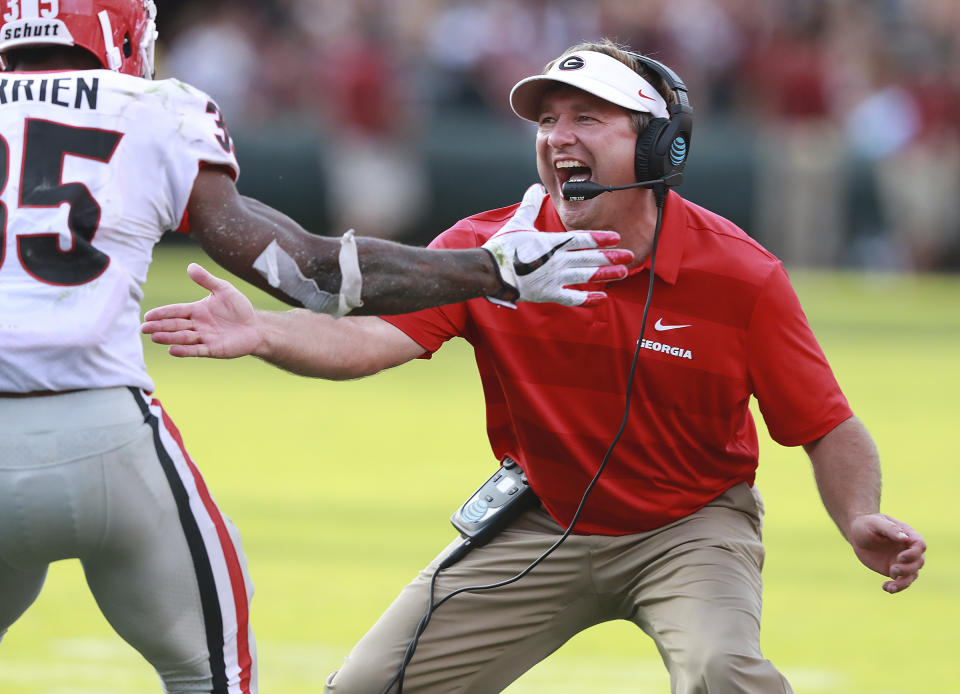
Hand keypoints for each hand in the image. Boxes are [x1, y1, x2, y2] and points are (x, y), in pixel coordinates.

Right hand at [141, 263, 260, 358]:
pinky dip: (185, 351)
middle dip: (160, 326)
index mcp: (196, 310)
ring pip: (183, 338)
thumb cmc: (239, 307)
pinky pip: (197, 350)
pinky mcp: (213, 349)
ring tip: (155, 337)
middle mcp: (197, 325)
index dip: (162, 313)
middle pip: (175, 325)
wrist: (255, 326)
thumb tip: (190, 266)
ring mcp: (204, 338)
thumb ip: (207, 280)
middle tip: (144, 328)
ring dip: (169, 338)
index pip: (176, 311)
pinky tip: (172, 350)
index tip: (148, 315)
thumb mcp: (223, 289)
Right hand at [481, 184, 632, 307]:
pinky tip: (601, 298)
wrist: (490, 272)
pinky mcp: (548, 294)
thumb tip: (534, 188)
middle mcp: (558, 260)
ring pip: (586, 276)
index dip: (600, 238)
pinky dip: (588, 299)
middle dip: (611, 256)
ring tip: (622, 272)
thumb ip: (529, 205)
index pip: (582, 239)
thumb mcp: (517, 223)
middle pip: (590, 257)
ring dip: (606, 274)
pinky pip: (573, 298)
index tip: (616, 237)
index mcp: (552, 242)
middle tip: (629, 255)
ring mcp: (555, 278)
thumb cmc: (502, 248)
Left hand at [848, 513, 925, 593]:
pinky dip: (896, 587)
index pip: (920, 545)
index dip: (914, 554)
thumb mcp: (876, 523)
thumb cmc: (868, 524)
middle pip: (918, 562)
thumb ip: (890, 529)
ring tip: (890, 587)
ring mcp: (902, 562)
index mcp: (908, 535)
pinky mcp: (894, 570)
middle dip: (908, 569)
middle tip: (893, 569)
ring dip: (904, 583)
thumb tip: (904, 538)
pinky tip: (886, 588)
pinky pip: (900, 582)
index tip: (900, 557)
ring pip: (912, 575)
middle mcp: (908, 550)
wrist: (857, 534)